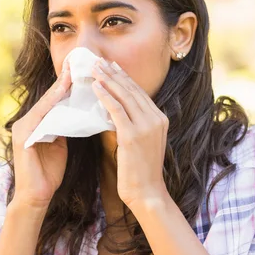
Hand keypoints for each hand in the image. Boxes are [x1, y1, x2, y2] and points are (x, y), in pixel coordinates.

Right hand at [11, 61, 71, 208]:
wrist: (36, 196)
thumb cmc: (48, 173)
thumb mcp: (60, 145)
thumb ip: (64, 128)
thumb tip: (78, 113)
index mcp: (36, 123)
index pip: (54, 100)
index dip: (68, 84)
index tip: (83, 69)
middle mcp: (27, 121)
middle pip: (50, 97)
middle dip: (64, 79)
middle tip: (79, 61)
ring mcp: (23, 127)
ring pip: (46, 103)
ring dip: (60, 86)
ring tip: (74, 70)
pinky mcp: (23, 135)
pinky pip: (41, 115)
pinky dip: (52, 102)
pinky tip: (64, 91)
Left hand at [91, 58, 168, 207]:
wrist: (148, 193)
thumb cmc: (140, 172)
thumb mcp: (141, 144)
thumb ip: (133, 126)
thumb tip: (114, 112)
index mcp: (160, 119)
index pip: (140, 93)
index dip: (124, 78)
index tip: (111, 66)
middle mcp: (156, 119)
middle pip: (132, 90)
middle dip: (114, 73)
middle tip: (99, 61)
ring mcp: (146, 126)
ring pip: (125, 96)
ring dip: (108, 80)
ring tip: (94, 68)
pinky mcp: (132, 135)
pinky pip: (117, 110)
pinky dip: (106, 96)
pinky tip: (96, 87)